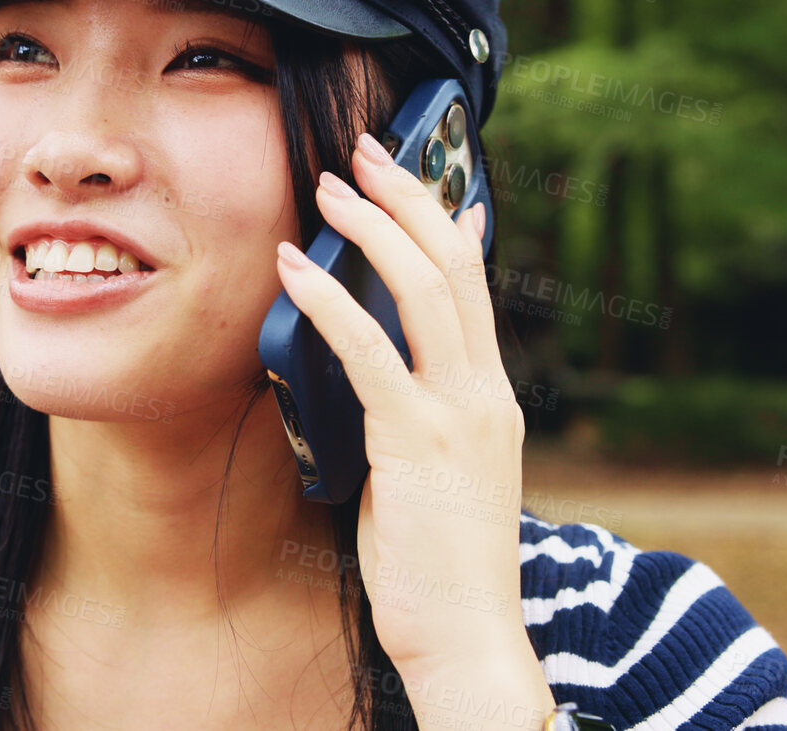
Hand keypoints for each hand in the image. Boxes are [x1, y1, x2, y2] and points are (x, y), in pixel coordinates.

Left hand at [272, 131, 554, 730]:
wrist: (466, 638)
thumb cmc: (437, 563)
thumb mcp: (435, 470)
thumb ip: (415, 412)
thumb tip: (382, 369)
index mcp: (492, 396)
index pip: (475, 285)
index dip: (448, 221)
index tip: (423, 173)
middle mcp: (486, 392)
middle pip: (455, 264)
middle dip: (410, 195)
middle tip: (365, 148)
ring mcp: (460, 413)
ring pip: (424, 289)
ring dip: (372, 225)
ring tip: (327, 184)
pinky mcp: (418, 442)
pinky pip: (371, 350)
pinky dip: (331, 298)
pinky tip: (294, 265)